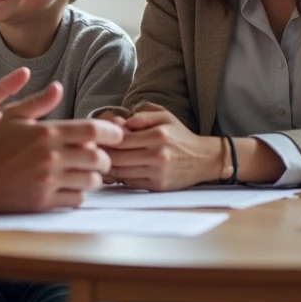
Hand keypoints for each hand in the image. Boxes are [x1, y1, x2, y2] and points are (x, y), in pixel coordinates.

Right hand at [0, 76, 124, 212]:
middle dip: (106, 159)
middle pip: (98, 158)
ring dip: (94, 178)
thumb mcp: (14, 116)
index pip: (93, 131)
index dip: (112, 132)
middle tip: (101, 159)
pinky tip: (71, 188)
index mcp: (47, 133)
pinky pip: (76, 199)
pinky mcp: (44, 201)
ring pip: (90, 181)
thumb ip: (40, 102)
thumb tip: (59, 87)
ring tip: (86, 174)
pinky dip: (79, 194)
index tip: (118, 135)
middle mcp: (51, 157)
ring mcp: (48, 181)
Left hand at [104, 104, 222, 190]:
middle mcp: (158, 155)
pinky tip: (120, 170)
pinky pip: (130, 183)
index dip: (106, 139)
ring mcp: (158, 173)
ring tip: (104, 160)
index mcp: (158, 135)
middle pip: (117, 157)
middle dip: (104, 154)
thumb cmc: (180, 135)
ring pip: (121, 172)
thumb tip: (120, 121)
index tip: (100, 138)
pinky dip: (122, 177)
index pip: (120, 139)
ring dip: (110, 167)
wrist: (204, 159)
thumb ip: (142, 115)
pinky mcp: (158, 186)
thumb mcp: (165, 116)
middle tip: (96, 151)